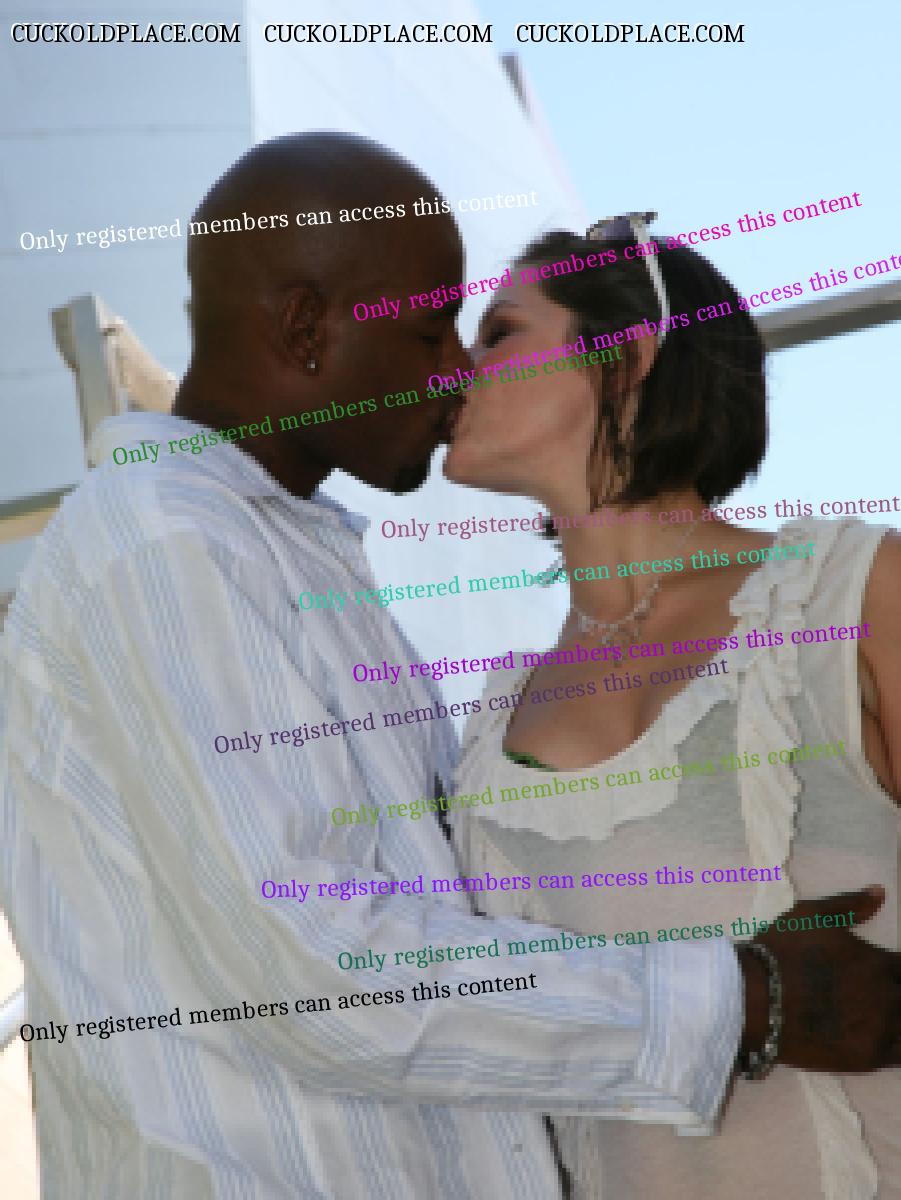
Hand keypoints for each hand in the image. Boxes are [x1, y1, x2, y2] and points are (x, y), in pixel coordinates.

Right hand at [739, 885, 900, 1072]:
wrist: (754, 998)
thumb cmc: (782, 951)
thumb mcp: (811, 914)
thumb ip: (850, 904)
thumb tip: (881, 892)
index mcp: (879, 962)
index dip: (899, 969)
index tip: (889, 971)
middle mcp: (888, 997)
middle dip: (898, 991)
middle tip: (883, 993)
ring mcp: (880, 1031)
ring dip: (899, 1018)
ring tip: (885, 1014)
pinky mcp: (867, 1059)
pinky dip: (898, 1045)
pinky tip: (888, 1038)